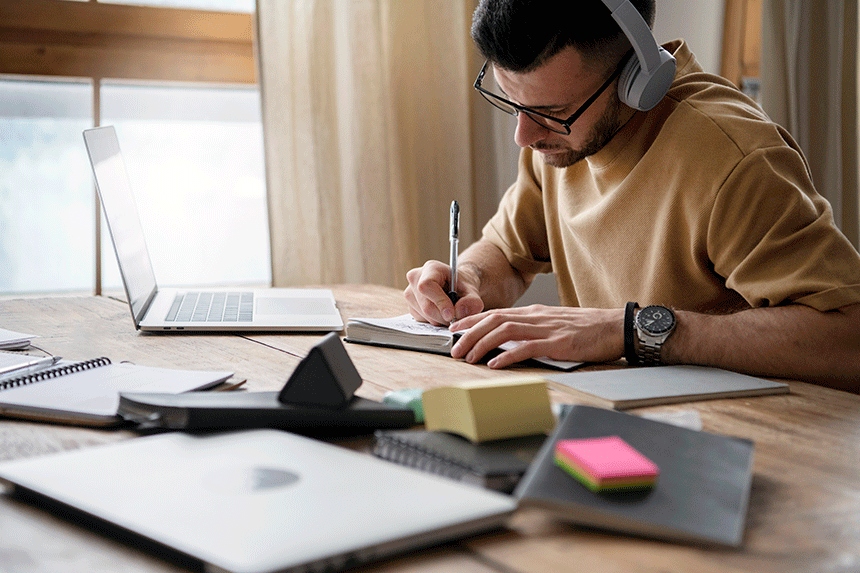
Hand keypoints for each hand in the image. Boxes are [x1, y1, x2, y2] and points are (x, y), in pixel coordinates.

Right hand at [404, 260, 483, 324]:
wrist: (457, 288)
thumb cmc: (462, 286)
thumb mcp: (472, 292)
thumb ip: (471, 302)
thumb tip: (459, 312)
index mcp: (431, 268)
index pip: (426, 286)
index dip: (439, 302)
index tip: (451, 314)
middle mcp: (415, 278)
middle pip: (425, 305)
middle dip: (442, 316)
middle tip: (456, 318)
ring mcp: (410, 292)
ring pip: (423, 315)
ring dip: (439, 320)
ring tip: (450, 312)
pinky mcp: (410, 305)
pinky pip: (421, 320)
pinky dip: (433, 321)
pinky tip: (440, 312)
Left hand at [449, 305, 624, 367]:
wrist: (615, 327)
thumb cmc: (587, 329)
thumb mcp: (554, 324)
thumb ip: (533, 329)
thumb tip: (510, 340)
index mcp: (534, 313)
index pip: (495, 313)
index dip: (471, 320)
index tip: (454, 329)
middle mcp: (536, 317)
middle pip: (494, 320)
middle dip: (469, 334)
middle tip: (453, 349)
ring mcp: (546, 328)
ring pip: (504, 331)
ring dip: (482, 344)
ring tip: (468, 357)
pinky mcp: (558, 343)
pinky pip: (527, 347)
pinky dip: (507, 355)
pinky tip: (495, 364)